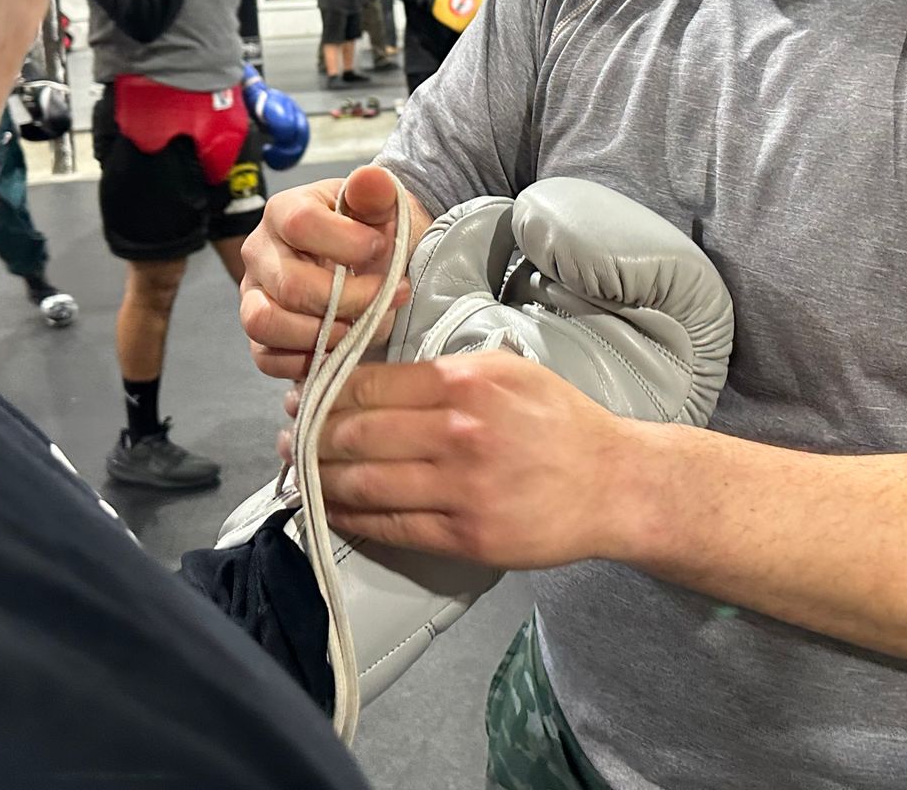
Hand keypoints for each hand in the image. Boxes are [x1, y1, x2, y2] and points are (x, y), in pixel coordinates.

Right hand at [239, 164, 429, 379]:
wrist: (371, 263)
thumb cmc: (372, 232)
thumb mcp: (380, 207)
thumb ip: (376, 193)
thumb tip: (371, 179)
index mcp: (284, 212)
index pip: (301, 224)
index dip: (347, 242)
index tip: (383, 248)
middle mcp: (260, 253)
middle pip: (290, 285)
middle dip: (349, 300)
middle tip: (390, 297)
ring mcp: (254, 296)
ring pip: (264, 323)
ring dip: (322, 334)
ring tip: (362, 329)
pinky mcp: (260, 336)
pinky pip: (267, 358)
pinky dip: (305, 361)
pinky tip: (340, 349)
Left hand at [281, 353, 637, 569]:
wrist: (613, 484)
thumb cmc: (561, 423)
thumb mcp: (508, 371)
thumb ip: (446, 372)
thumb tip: (376, 378)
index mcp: (466, 384)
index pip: (368, 384)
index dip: (324, 392)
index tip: (305, 396)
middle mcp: (459, 433)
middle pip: (355, 433)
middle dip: (311, 436)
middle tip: (293, 436)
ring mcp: (461, 489)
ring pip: (363, 483)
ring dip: (321, 479)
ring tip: (303, 473)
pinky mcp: (465, 535)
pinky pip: (389, 526)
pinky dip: (351, 517)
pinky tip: (333, 508)